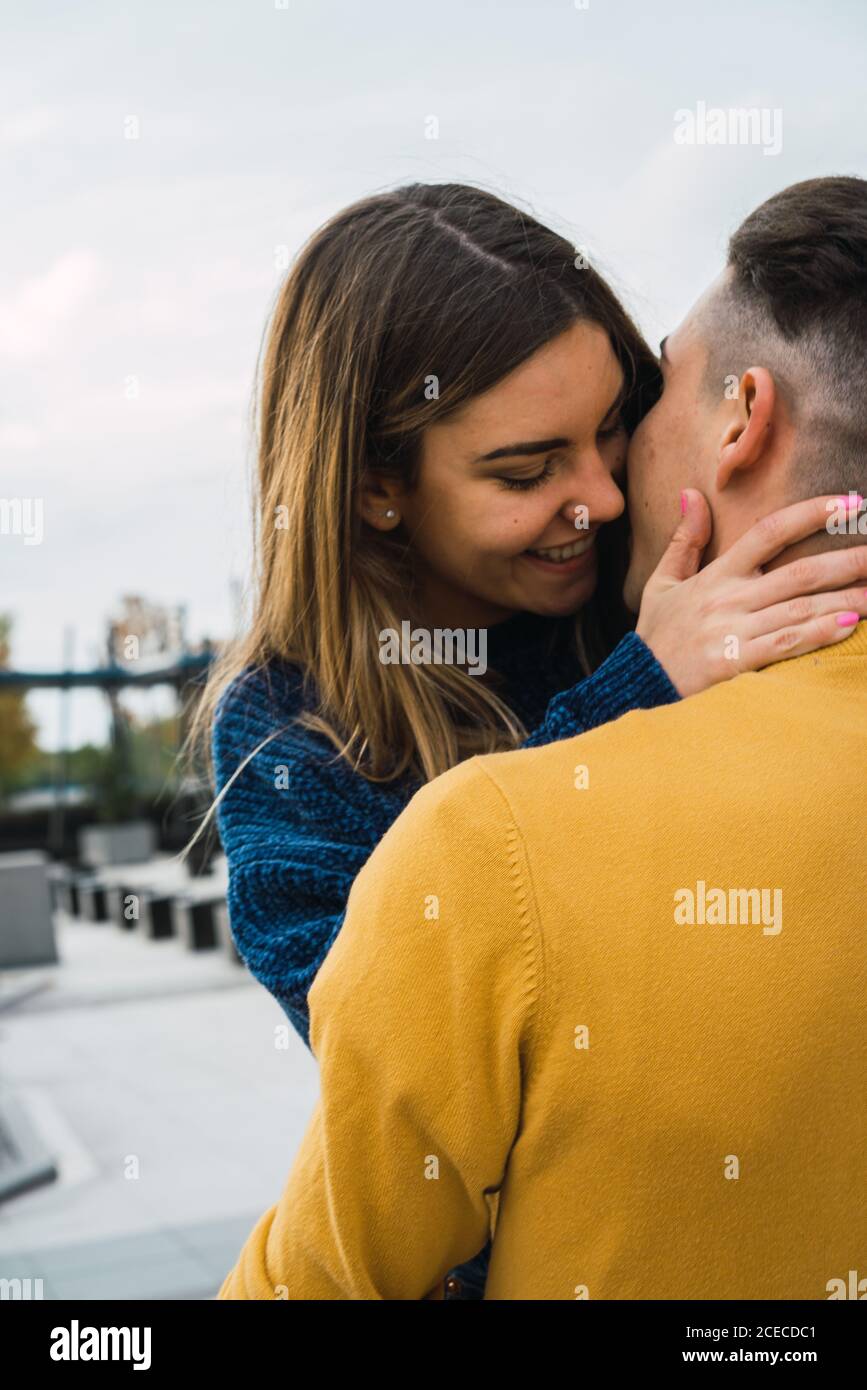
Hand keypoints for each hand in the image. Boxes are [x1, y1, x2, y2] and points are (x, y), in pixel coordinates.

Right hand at [636, 490, 866, 696]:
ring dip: (845, 599)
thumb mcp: (663, 582)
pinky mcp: (733, 663)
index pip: (769, 532)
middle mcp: (728, 599)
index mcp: (717, 575)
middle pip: (798, 573)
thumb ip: (684, 539)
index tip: (851, 503)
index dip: (811, 514)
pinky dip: (817, 634)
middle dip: (847, 561)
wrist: (635, 685)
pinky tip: (847, 625)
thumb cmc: (656, 635)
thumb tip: (691, 493)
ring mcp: (731, 631)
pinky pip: (783, 645)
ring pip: (799, 609)